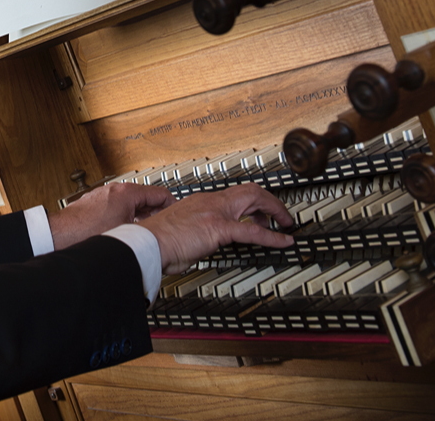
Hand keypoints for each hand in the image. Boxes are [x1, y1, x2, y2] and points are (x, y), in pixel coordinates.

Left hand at [48, 182, 172, 249]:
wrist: (60, 235)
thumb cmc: (87, 233)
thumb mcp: (128, 234)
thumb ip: (148, 232)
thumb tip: (162, 239)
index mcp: (127, 193)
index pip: (161, 193)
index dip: (174, 206)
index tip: (179, 215)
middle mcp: (115, 190)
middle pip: (146, 198)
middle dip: (158, 212)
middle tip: (166, 226)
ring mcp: (103, 195)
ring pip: (131, 204)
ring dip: (141, 216)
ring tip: (147, 231)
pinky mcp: (94, 204)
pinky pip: (118, 208)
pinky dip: (126, 217)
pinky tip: (125, 233)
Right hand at [139, 183, 294, 273]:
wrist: (147, 244)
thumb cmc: (157, 242)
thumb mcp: (180, 230)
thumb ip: (194, 231)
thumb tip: (200, 242)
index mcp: (200, 202)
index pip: (233, 194)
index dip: (251, 201)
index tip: (259, 212)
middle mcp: (210, 202)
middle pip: (249, 190)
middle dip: (270, 200)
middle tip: (281, 214)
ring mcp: (215, 213)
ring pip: (254, 200)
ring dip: (275, 210)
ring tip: (286, 223)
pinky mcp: (218, 228)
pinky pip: (253, 231)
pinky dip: (273, 236)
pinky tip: (284, 241)